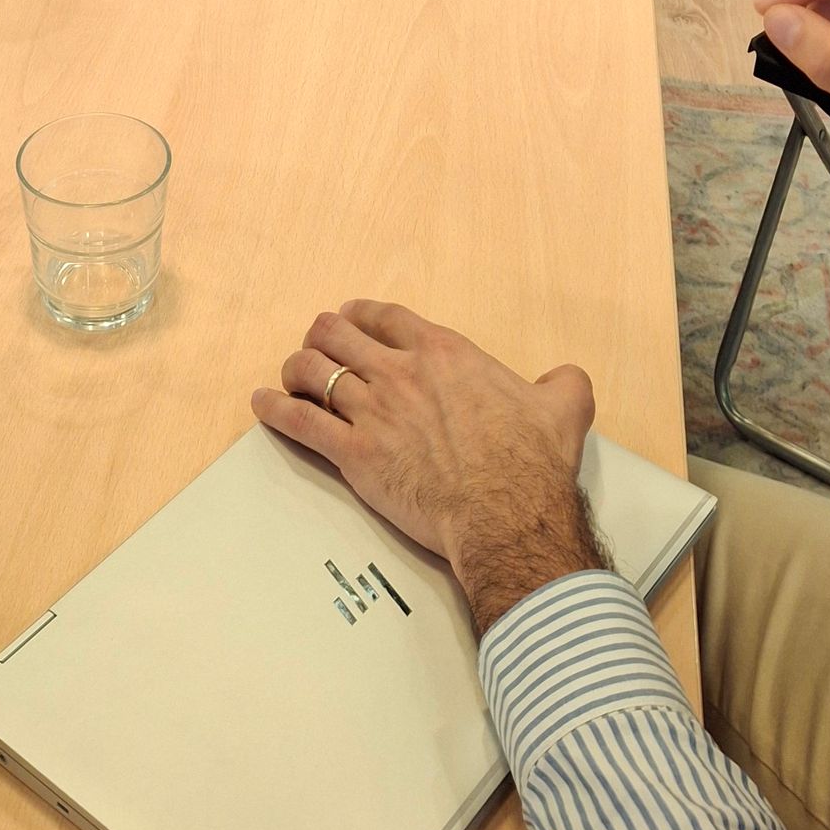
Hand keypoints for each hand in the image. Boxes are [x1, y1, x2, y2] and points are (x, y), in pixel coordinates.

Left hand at [250, 300, 601, 635]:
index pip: (386, 316)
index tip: (350, 318)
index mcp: (443, 354)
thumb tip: (567, 380)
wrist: (507, 515)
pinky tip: (262, 405)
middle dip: (321, 335)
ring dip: (296, 370)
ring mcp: (373, 411)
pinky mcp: (355, 454)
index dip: (361, 313)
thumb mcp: (562, 409)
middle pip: (337, 333)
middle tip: (318, 348)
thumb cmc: (530, 464)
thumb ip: (562, 384)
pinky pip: (300, 422)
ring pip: (312, 370)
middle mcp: (400, 372)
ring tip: (290, 377)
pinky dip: (275, 410)